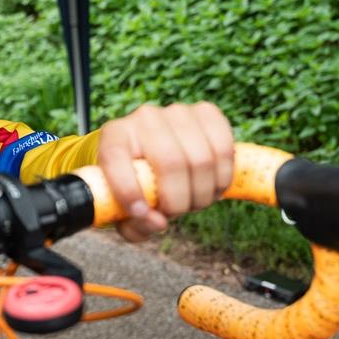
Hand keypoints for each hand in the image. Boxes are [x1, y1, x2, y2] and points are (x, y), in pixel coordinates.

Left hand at [96, 102, 233, 241]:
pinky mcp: (206, 112)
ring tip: (193, 201)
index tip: (140, 213)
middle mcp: (144, 117)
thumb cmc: (137, 186)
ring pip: (201, 160)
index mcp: (113, 137)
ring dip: (202, 194)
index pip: (115, 157)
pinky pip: (224, 149)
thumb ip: (135, 225)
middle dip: (177, 201)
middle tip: (176, 212)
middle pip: (170, 163)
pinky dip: (222, 178)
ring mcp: (177, 112)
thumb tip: (159, 222)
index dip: (128, 190)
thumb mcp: (126, 211)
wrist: (155, 154)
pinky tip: (212, 187)